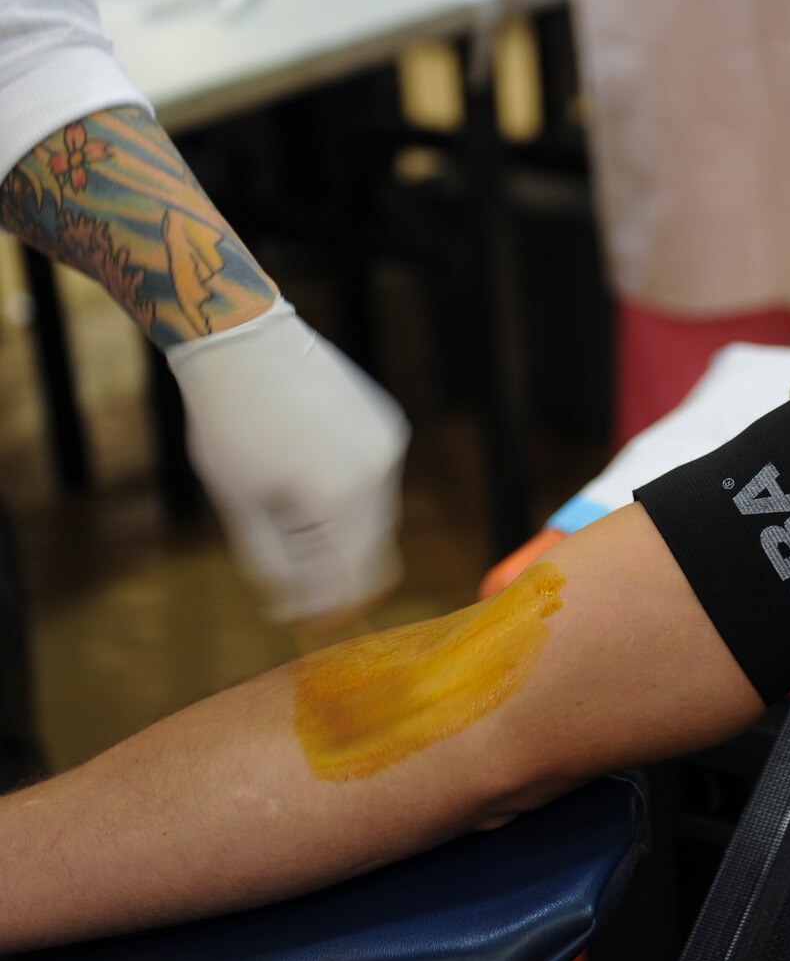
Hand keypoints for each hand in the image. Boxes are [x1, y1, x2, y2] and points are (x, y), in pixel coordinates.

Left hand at [167, 300, 409, 622]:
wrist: (244, 341)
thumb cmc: (230, 423)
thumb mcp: (239, 507)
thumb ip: (274, 564)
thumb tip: (297, 607)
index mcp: (341, 499)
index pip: (351, 582)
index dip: (327, 610)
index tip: (296, 618)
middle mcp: (379, 473)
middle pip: (372, 555)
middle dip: (334, 574)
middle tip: (290, 581)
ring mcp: (388, 445)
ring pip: (378, 519)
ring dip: (341, 534)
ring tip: (288, 515)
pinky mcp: (387, 423)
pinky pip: (377, 480)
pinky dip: (348, 496)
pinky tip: (306, 475)